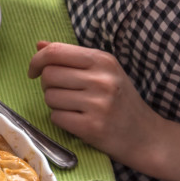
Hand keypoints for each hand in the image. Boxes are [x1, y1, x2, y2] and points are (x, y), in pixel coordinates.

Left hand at [27, 41, 160, 160]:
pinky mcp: (92, 126)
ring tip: (75, 107)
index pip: (55, 52)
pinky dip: (61, 120)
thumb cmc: (119, 100)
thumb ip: (70, 57)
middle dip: (48, 85)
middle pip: (48, 75)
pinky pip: (56, 117)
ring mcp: (98, 104)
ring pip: (49, 97)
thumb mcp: (102, 71)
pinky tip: (78, 120)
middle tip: (65, 93)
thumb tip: (39, 44)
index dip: (36, 60)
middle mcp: (102, 79)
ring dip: (55, 104)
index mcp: (103, 60)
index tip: (34, 71)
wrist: (145, 135)